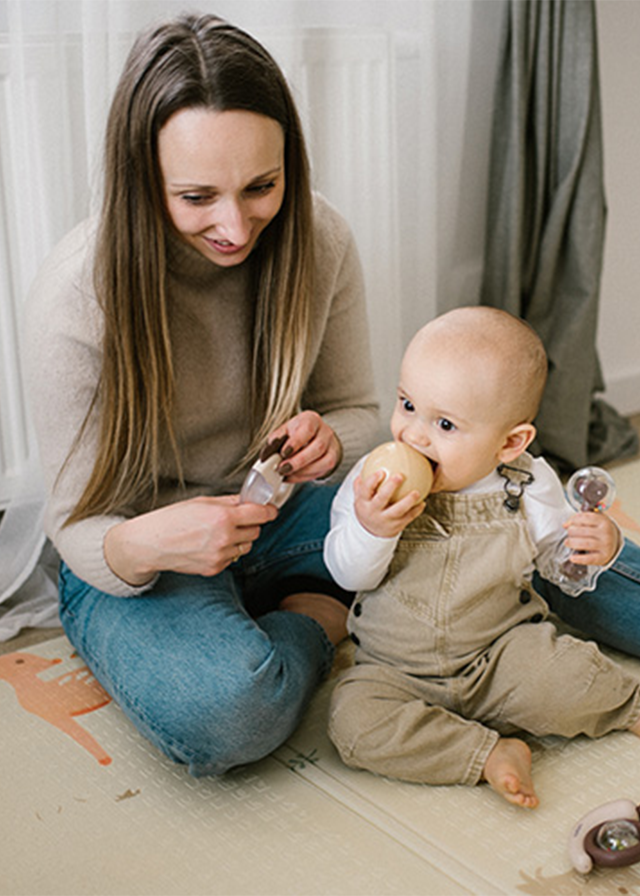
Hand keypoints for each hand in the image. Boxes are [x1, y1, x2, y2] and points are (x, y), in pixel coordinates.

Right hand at [104, 495, 277, 585]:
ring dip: (240, 539)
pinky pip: (232, 558)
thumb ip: (229, 502)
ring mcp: (220, 556)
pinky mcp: (215, 568)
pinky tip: (210, 544)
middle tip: (236, 519)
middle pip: (256, 531)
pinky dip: (227, 551)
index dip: (268, 511)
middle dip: (250, 524)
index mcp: (223, 517)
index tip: (270, 510)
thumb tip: (249, 500)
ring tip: (220, 532)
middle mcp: (225, 538)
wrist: (151, 544)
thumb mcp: (202, 502)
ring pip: (246, 546)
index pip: (261, 515)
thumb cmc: (172, 519)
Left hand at [266, 410, 342, 481]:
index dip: (296, 442)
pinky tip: (293, 476)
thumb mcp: (285, 431)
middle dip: (298, 461)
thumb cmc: (297, 433)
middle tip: (282, 468)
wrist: (315, 437)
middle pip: (317, 448)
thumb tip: (266, 455)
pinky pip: (321, 471)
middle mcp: (325, 432)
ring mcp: (331, 447)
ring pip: (322, 462)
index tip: (283, 453)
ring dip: (301, 471)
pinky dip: (304, 476)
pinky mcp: (332, 460)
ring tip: (286, 474)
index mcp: (311, 420)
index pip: (307, 429)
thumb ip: (275, 440)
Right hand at [354, 470, 424, 537]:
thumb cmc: (368, 509)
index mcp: (364, 502)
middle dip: (390, 487)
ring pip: (397, 510)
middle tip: (399, 476)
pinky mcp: (396, 526)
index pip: (366, 490)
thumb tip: (367, 464)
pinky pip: (408, 518)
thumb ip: (362, 483)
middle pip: (381, 499)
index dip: (372, 481)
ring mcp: (385, 520)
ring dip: (408, 501)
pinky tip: (422, 503)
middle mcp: (373, 511)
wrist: (370, 533)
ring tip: (416, 492)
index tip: (381, 471)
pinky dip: (416, 510)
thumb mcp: (360, 497)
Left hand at [563, 511, 619, 566]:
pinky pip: (590, 559)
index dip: (574, 520)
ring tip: (567, 542)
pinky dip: (579, 559)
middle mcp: (606, 533)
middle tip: (569, 533)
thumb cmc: (599, 530)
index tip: (570, 524)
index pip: (585, 518)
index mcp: (604, 521)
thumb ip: (578, 519)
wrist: (614, 542)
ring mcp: (605, 546)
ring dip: (573, 543)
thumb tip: (565, 525)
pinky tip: (572, 558)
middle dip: (572, 531)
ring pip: (585, 544)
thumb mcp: (593, 521)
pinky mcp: (603, 557)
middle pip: (584, 531)